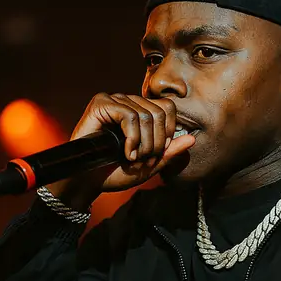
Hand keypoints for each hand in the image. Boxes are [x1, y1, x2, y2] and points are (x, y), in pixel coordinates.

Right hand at [62, 93, 196, 196]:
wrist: (89, 181)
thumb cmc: (114, 171)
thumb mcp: (149, 164)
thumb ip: (169, 152)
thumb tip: (191, 139)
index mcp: (140, 111)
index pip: (168, 108)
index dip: (169, 132)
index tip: (158, 153)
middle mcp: (128, 101)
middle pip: (160, 112)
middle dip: (157, 142)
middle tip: (144, 160)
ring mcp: (114, 100)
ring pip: (146, 115)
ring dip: (144, 144)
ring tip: (133, 158)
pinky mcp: (101, 103)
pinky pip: (129, 115)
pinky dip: (132, 138)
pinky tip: (125, 152)